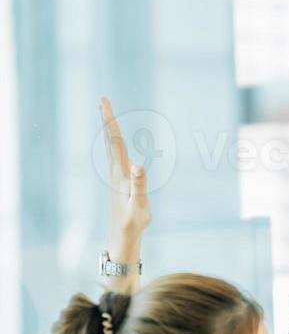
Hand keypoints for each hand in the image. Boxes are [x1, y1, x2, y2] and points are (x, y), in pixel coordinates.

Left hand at [99, 96, 149, 258]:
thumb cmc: (133, 221)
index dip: (110, 121)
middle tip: (103, 100)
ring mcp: (116, 175)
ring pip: (110, 146)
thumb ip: (139, 185)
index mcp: (121, 172)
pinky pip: (116, 155)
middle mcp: (116, 170)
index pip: (115, 142)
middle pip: (109, 140)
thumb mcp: (139, 205)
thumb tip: (138, 166)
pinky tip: (116, 142)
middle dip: (107, 119)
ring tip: (107, 115)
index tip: (104, 103)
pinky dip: (114, 142)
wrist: (123, 234)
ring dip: (108, 129)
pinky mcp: (120, 180)